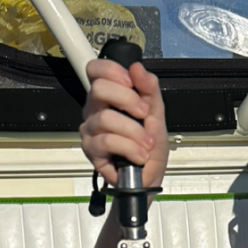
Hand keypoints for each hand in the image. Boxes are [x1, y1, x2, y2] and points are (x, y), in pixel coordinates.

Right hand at [80, 58, 168, 188]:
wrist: (149, 178)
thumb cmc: (149, 147)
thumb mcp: (157, 115)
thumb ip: (150, 90)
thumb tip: (138, 69)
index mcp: (107, 97)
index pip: (95, 70)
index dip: (112, 70)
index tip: (131, 82)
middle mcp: (94, 110)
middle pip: (98, 89)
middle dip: (128, 100)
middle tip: (144, 114)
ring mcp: (90, 131)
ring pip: (105, 118)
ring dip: (133, 131)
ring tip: (147, 144)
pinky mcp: (91, 151)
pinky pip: (107, 141)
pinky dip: (129, 148)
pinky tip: (140, 155)